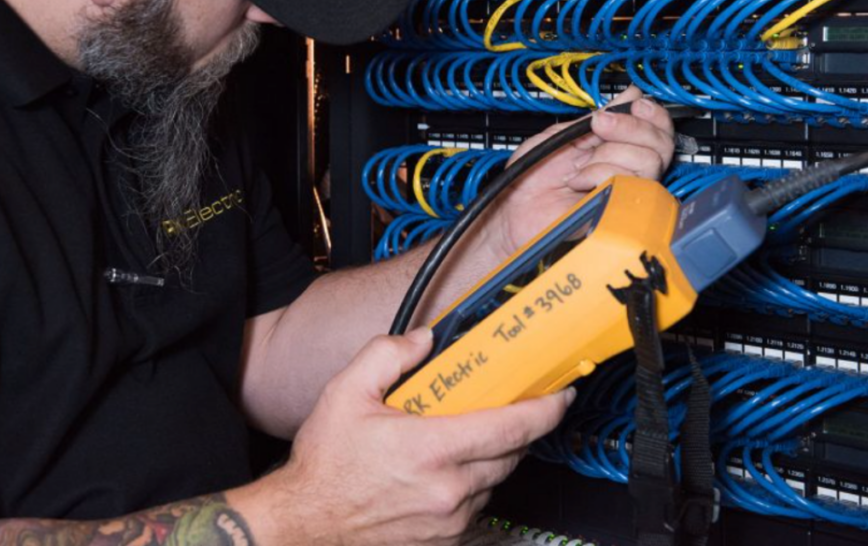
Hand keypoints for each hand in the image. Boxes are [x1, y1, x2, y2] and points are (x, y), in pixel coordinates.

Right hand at [242, 328, 574, 545]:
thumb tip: (423, 340)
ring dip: (498, 454)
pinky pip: (481, 504)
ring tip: (476, 431)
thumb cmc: (326, 464)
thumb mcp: (347, 392)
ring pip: (499, 479)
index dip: (545, 408)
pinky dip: (478, 481)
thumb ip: (388, 354)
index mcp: (431, 450)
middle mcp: (448, 489)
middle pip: (513, 453)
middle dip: (522, 426)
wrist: (306, 522)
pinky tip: (455, 464)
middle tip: (517, 402)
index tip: (561, 393)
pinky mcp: (445, 539)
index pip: (510, 426)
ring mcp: (450, 520)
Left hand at [487, 87, 675, 260]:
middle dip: (628, 127)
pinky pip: (627, 182)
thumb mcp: (564, 134)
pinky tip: (578, 182)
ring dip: (605, 156)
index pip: (657, 128)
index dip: (651, 113)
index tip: (632, 105)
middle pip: (661, 143)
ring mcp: (625, 191)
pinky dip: (597, 174)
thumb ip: (599, 117)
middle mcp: (626, 170)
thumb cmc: (531, 178)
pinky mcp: (620, 210)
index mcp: (616, 148)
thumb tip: (630, 94)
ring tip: (578, 167)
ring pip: (647, 161)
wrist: (514, 207)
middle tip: (598, 127)